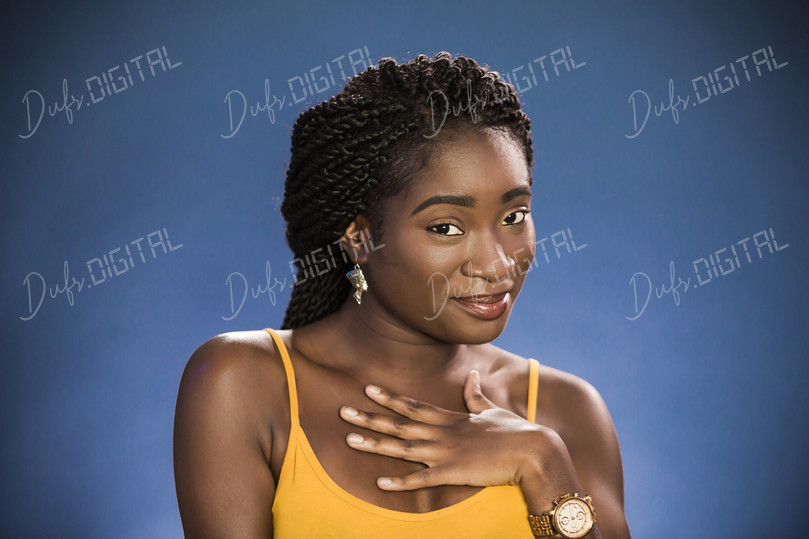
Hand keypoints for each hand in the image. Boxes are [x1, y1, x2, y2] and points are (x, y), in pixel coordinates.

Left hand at [339, 370, 554, 490]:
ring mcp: (446, 452)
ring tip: (349, 439)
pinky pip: (422, 479)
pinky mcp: (454, 473)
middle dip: (370, 417)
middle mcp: (442, 433)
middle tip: (342, 411)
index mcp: (450, 418)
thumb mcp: (492, 410)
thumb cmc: (516, 430)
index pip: (413, 406)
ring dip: (375, 443)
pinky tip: (379, 482)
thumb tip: (472, 375)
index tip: (367, 389)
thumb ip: (476, 396)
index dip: (389, 398)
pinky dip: (400, 481)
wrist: (534, 451)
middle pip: (399, 424)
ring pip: (402, 447)